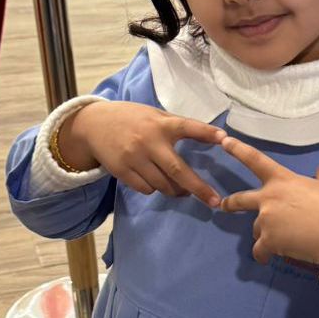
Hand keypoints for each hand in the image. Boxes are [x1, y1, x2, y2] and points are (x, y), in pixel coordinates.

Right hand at [58, 100, 226, 205]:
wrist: (93, 124)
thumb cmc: (133, 119)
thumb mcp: (155, 115)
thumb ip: (178, 126)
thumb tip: (214, 137)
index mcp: (161, 124)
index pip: (187, 127)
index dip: (206, 132)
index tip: (225, 139)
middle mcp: (149, 141)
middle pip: (177, 170)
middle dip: (198, 188)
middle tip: (215, 201)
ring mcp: (134, 158)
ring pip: (162, 184)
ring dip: (176, 190)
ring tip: (182, 189)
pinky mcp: (122, 171)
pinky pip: (146, 189)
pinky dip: (155, 188)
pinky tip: (156, 181)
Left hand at [218, 136, 318, 284]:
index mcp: (282, 180)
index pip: (255, 159)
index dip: (238, 149)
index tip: (225, 142)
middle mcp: (268, 198)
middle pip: (240, 199)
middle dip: (230, 204)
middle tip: (224, 206)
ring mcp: (266, 220)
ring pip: (256, 229)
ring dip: (265, 234)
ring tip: (282, 240)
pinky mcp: (269, 241)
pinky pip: (259, 250)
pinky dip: (263, 255)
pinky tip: (268, 258)